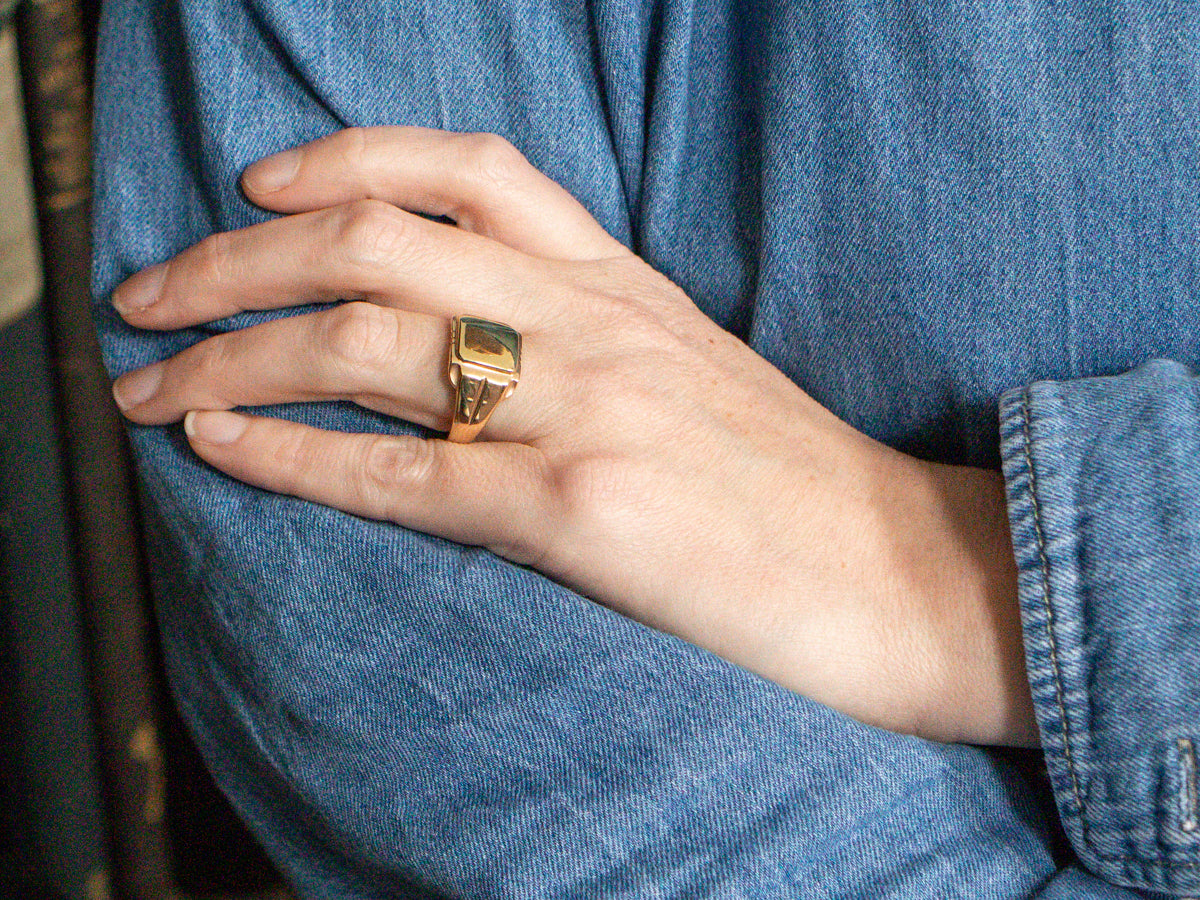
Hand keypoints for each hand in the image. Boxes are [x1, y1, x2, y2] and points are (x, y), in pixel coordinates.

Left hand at [111, 127, 1035, 745]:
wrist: (906, 570)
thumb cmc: (798, 481)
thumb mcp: (694, 370)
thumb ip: (596, 336)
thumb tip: (481, 344)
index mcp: (625, 285)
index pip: (473, 169)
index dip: (346, 157)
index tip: (263, 182)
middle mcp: (594, 323)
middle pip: (378, 239)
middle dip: (236, 255)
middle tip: (153, 289)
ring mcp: (585, 410)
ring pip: (365, 341)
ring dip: (231, 351)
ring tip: (147, 379)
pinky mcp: (579, 512)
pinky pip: (396, 469)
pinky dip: (286, 455)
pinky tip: (216, 446)